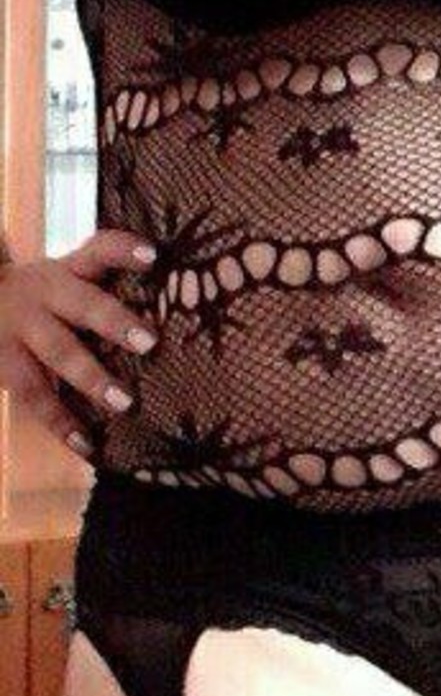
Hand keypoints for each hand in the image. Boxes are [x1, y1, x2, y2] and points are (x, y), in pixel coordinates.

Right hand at [0, 229, 158, 457]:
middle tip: (149, 343)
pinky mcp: (6, 364)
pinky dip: (61, 423)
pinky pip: (34, 396)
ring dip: (91, 379)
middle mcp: (45, 295)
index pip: (98, 250)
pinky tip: (86, 444)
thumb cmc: (37, 298)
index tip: (153, 255)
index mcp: (66, 271)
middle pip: (83, 306)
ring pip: (59, 353)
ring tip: (124, 403)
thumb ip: (102, 284)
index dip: (123, 251)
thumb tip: (169, 296)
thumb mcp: (62, 277)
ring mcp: (23, 329)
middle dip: (115, 323)